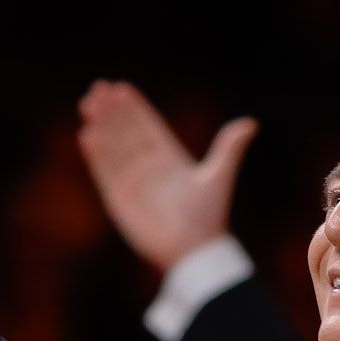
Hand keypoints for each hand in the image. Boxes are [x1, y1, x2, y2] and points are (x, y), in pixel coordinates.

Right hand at [77, 81, 257, 273]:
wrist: (193, 253)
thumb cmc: (209, 218)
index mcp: (171, 159)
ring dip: (100, 127)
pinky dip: (96, 155)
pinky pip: (105, 173)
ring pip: (112, 149)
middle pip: (126, 133)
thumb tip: (251, 123)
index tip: (121, 87)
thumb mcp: (219, 177)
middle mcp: (150, 169)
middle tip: (99, 88)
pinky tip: (87, 134)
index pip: (148, 127)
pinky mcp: (119, 201)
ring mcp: (133, 184)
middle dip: (112, 112)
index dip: (134, 109)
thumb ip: (230, 148)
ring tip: (88, 104)